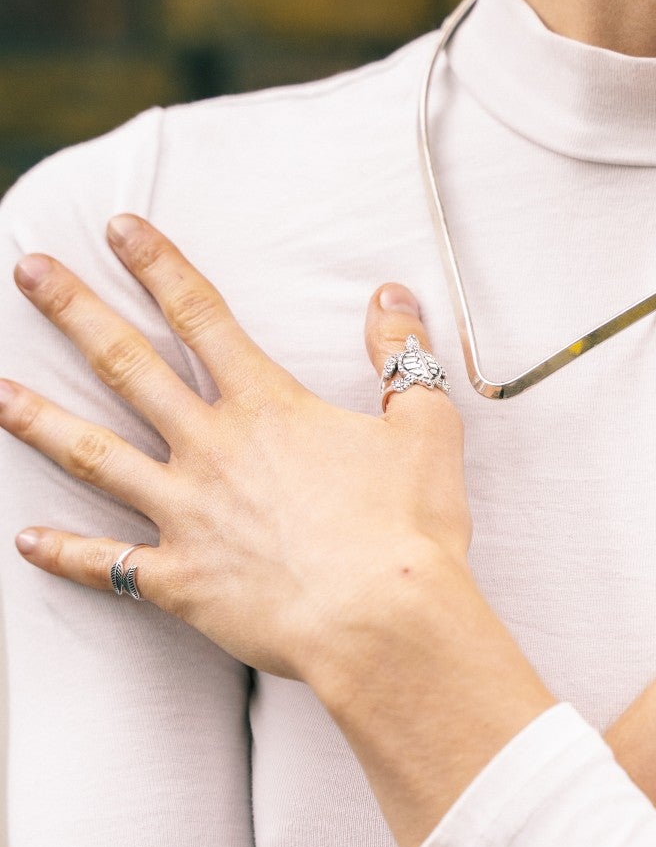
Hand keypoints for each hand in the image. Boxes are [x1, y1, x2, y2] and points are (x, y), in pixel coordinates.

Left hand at [0, 215, 472, 686]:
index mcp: (268, 407)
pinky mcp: (180, 581)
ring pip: (93, 456)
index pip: (202, 315)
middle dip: (74, 311)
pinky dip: (63, 554)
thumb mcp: (425, 429)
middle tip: (26, 271)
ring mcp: (186, 515)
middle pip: (128, 365)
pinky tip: (25, 540)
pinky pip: (108, 565)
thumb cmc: (409, 529)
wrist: (383, 620)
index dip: (158, 264)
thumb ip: (400, 356)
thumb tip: (392, 296)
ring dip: (37, 420)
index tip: (118, 227)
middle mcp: (212, 449)